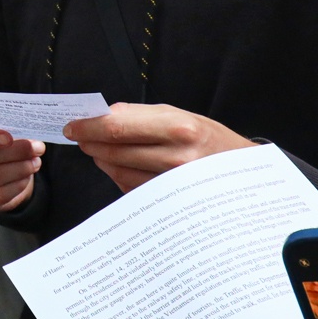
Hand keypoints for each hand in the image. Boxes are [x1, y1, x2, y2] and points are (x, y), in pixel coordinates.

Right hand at [0, 125, 41, 211]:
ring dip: (19, 169)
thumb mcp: (1, 131)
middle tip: (36, 148)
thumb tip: (28, 135)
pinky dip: (17, 185)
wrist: (2, 171)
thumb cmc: (0, 144)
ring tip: (35, 162)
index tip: (8, 137)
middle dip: (14, 152)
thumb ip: (8, 129)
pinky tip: (27, 177)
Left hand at [63, 104, 252, 193]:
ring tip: (100, 150)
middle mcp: (175, 159)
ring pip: (117, 172)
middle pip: (113, 151)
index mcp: (179, 129)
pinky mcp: (167, 204)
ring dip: (102, 159)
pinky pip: (129, 188)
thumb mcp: (180, 115)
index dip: (88, 127)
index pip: (117, 128)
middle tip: (79, 136)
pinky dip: (118, 174)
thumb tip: (102, 115)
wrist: (245, 175)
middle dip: (90, 142)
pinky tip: (120, 165)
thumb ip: (139, 114)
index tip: (71, 126)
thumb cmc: (211, 140)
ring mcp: (171, 186)